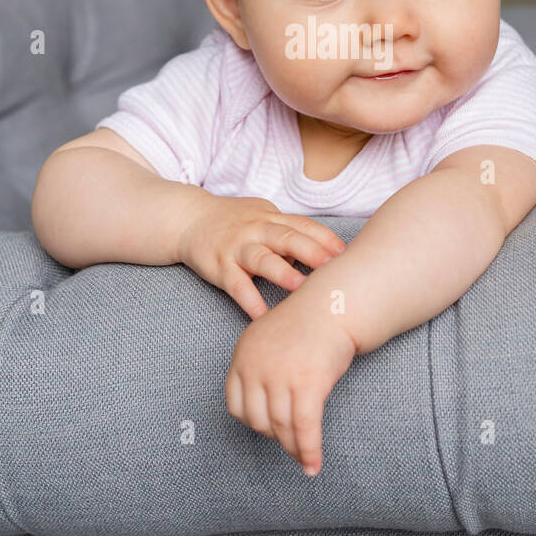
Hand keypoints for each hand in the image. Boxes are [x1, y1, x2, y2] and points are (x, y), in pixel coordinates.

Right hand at [178, 193, 345, 320]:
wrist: (188, 219)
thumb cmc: (234, 221)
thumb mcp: (263, 218)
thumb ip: (290, 234)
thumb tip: (322, 255)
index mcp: (272, 218)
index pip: (304, 226)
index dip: (326, 239)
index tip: (347, 254)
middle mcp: (256, 230)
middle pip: (287, 238)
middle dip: (312, 252)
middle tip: (333, 267)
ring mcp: (237, 248)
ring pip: (262, 259)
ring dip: (282, 273)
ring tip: (301, 287)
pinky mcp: (219, 267)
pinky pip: (237, 286)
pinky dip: (251, 302)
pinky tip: (264, 318)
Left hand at [225, 300, 357, 475]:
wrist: (336, 306)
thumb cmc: (308, 325)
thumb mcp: (269, 341)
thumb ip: (260, 369)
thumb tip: (265, 411)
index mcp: (243, 355)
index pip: (235, 404)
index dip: (253, 422)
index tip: (269, 429)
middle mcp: (256, 366)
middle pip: (258, 420)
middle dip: (275, 437)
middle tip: (291, 444)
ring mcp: (281, 375)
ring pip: (282, 428)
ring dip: (294, 449)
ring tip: (304, 459)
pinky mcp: (307, 383)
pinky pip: (305, 428)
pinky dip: (309, 451)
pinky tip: (313, 466)